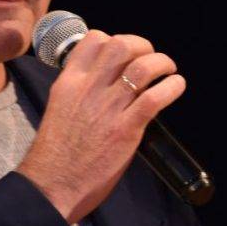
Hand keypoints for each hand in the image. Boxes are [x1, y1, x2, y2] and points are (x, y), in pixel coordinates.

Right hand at [16, 30, 185, 223]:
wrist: (50, 186)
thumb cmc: (55, 155)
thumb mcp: (60, 109)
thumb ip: (81, 92)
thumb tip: (107, 83)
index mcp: (69, 83)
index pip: (93, 40)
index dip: (115, 39)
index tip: (126, 52)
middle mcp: (88, 89)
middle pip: (121, 45)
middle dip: (142, 46)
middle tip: (150, 58)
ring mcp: (107, 108)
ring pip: (142, 68)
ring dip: (162, 63)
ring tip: (168, 70)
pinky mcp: (125, 130)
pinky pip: (153, 98)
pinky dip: (171, 88)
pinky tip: (176, 87)